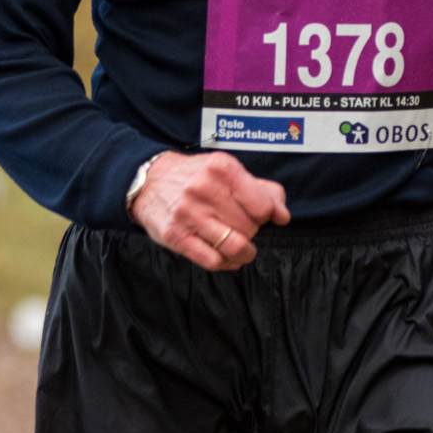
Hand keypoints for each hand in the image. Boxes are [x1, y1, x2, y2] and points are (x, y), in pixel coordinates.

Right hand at [129, 151, 289, 271]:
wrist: (149, 181)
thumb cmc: (195, 177)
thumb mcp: (228, 171)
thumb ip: (262, 190)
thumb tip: (283, 216)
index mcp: (222, 168)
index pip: (263, 206)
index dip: (266, 215)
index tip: (259, 215)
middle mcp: (204, 189)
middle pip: (250, 227)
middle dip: (252, 232)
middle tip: (243, 227)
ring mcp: (188, 214)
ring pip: (234, 247)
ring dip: (245, 252)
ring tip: (242, 248)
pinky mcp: (176, 236)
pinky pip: (212, 261)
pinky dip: (226, 263)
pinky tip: (225, 256)